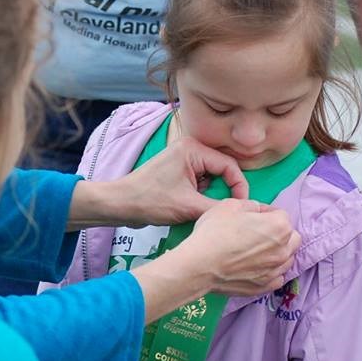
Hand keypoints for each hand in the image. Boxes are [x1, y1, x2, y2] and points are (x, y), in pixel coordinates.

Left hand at [111, 136, 247, 226]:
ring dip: (211, 193)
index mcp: (193, 149)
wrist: (120, 204)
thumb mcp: (189, 207)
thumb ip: (218, 207)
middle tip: (222, 208)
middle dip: (223, 190)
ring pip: (212, 177)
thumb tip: (240, 211)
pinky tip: (191, 205)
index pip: (230, 165)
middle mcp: (190, 148)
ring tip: (200, 207)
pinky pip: (200, 181)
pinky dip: (201, 194)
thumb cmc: (150, 201)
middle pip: (222, 170)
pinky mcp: (178, 170)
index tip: (241, 207)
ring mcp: (183, 159)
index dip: (239, 187)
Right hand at [184, 199, 300, 294]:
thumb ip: (251, 205)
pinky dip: (271, 271)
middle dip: (280, 233)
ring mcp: (275, 270)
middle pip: (291, 238)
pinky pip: (277, 277)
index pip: (281, 214)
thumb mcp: (230, 205)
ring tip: (257, 252)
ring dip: (277, 253)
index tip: (252, 217)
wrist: (199, 265)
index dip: (266, 213)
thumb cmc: (214, 232)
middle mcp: (284, 249)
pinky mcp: (265, 287)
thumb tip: (257, 211)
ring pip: (287, 258)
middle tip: (258, 233)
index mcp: (279, 226)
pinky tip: (257, 267)